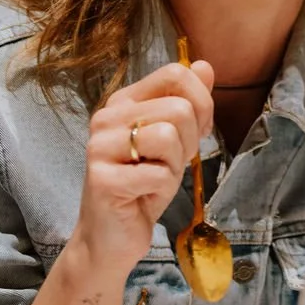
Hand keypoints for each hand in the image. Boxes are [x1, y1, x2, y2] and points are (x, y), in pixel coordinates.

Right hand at [77, 60, 213, 268]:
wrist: (111, 238)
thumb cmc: (144, 186)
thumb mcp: (175, 141)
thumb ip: (188, 103)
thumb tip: (204, 66)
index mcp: (123, 101)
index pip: (175, 74)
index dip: (201, 103)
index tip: (197, 132)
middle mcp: (106, 117)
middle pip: (179, 108)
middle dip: (189, 142)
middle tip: (169, 165)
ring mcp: (99, 147)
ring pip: (168, 136)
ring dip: (174, 166)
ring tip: (155, 179)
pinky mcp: (102, 179)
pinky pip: (158, 173)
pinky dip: (162, 188)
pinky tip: (144, 195)